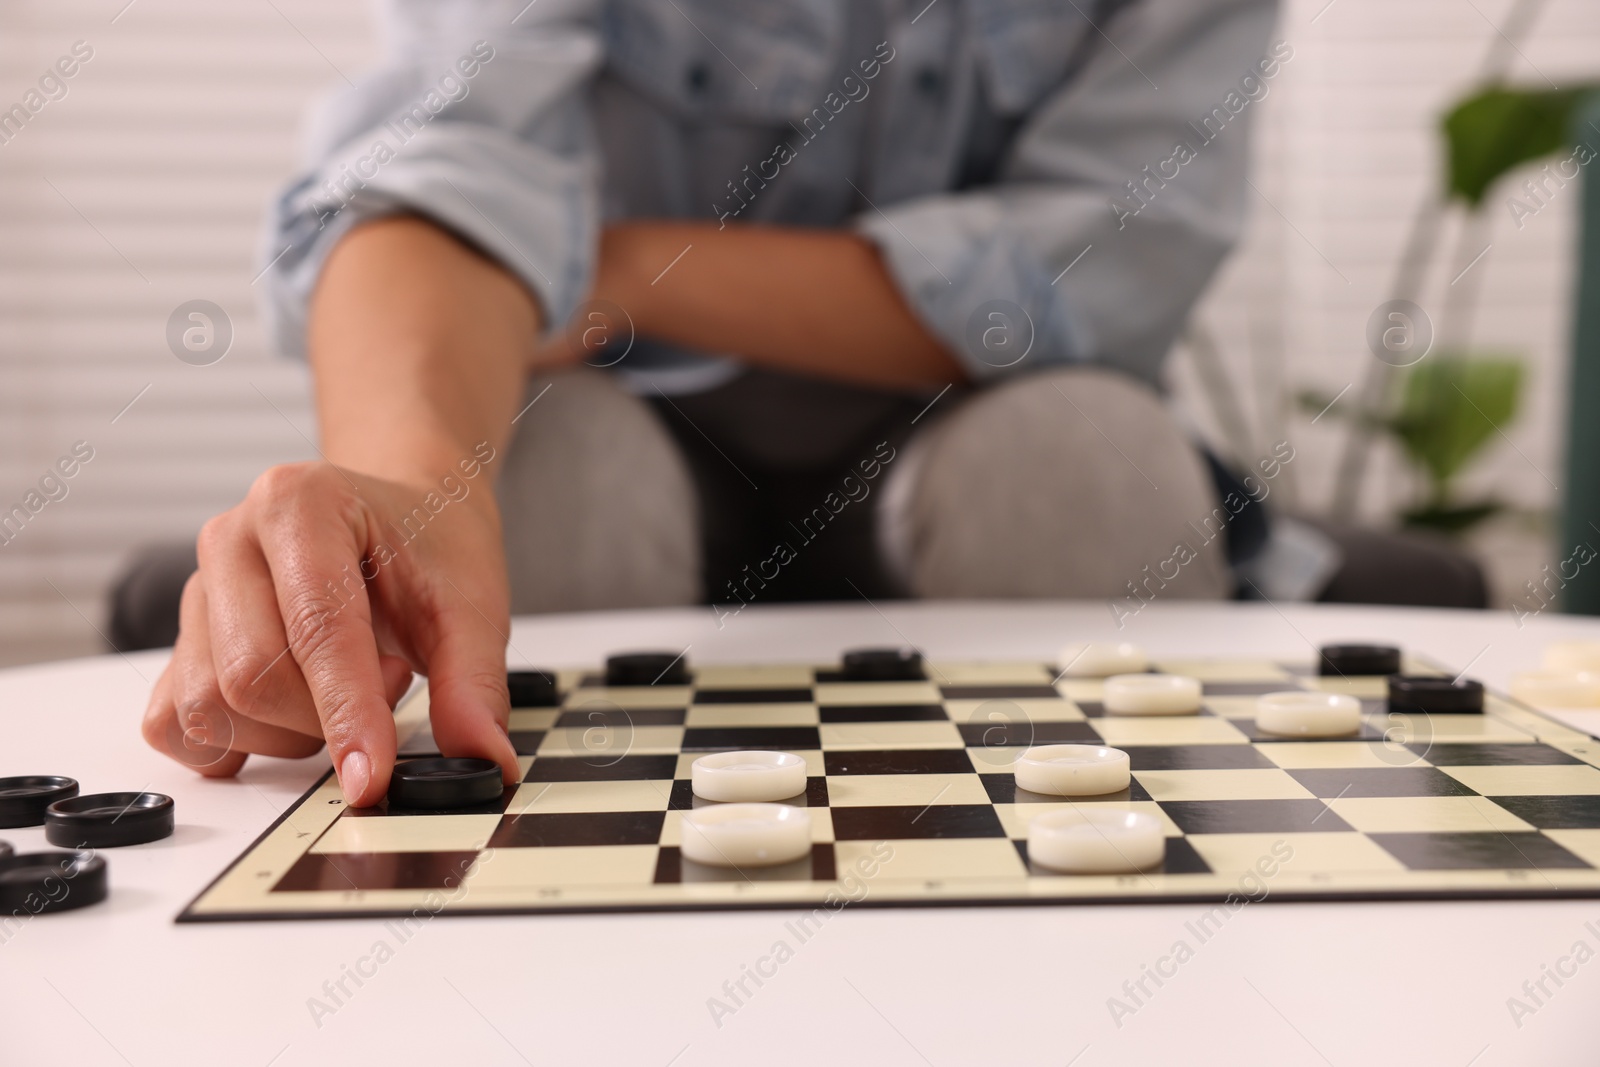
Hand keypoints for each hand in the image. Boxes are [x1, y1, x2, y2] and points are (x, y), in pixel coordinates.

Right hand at [141, 458, 519, 804]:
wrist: (406, 515)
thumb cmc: (430, 545)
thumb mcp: (472, 605)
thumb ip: (475, 683)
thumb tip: (485, 760)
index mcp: (299, 503)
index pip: (315, 629)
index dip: (345, 712)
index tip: (370, 777)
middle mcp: (231, 539)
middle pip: (250, 677)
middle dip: (326, 715)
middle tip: (390, 678)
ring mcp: (198, 590)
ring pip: (211, 708)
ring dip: (289, 730)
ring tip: (348, 682)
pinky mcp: (185, 640)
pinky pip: (175, 723)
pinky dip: (236, 742)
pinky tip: (295, 711)